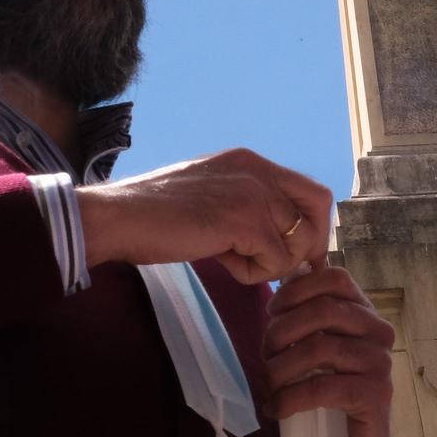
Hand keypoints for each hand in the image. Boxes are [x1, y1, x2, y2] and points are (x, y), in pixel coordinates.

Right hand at [77, 148, 331, 283]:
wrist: (118, 216)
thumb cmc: (155, 214)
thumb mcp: (212, 194)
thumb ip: (248, 207)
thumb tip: (282, 240)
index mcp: (250, 162)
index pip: (312, 190)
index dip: (316, 225)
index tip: (303, 253)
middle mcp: (258, 171)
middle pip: (318, 212)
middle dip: (309, 246)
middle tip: (285, 268)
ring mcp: (254, 194)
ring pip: (297, 244)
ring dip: (270, 264)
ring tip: (232, 259)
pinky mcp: (246, 221)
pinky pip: (275, 264)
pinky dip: (251, 274)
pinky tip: (220, 262)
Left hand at [260, 262, 395, 436]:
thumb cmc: (330, 390)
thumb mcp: (317, 348)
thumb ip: (307, 318)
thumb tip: (281, 286)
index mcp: (364, 312)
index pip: (336, 278)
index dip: (297, 288)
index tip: (272, 311)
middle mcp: (378, 331)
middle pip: (323, 310)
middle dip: (281, 331)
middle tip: (265, 356)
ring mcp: (380, 362)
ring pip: (319, 349)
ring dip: (280, 368)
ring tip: (268, 386)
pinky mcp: (375, 394)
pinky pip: (322, 388)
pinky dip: (289, 398)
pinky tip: (276, 409)